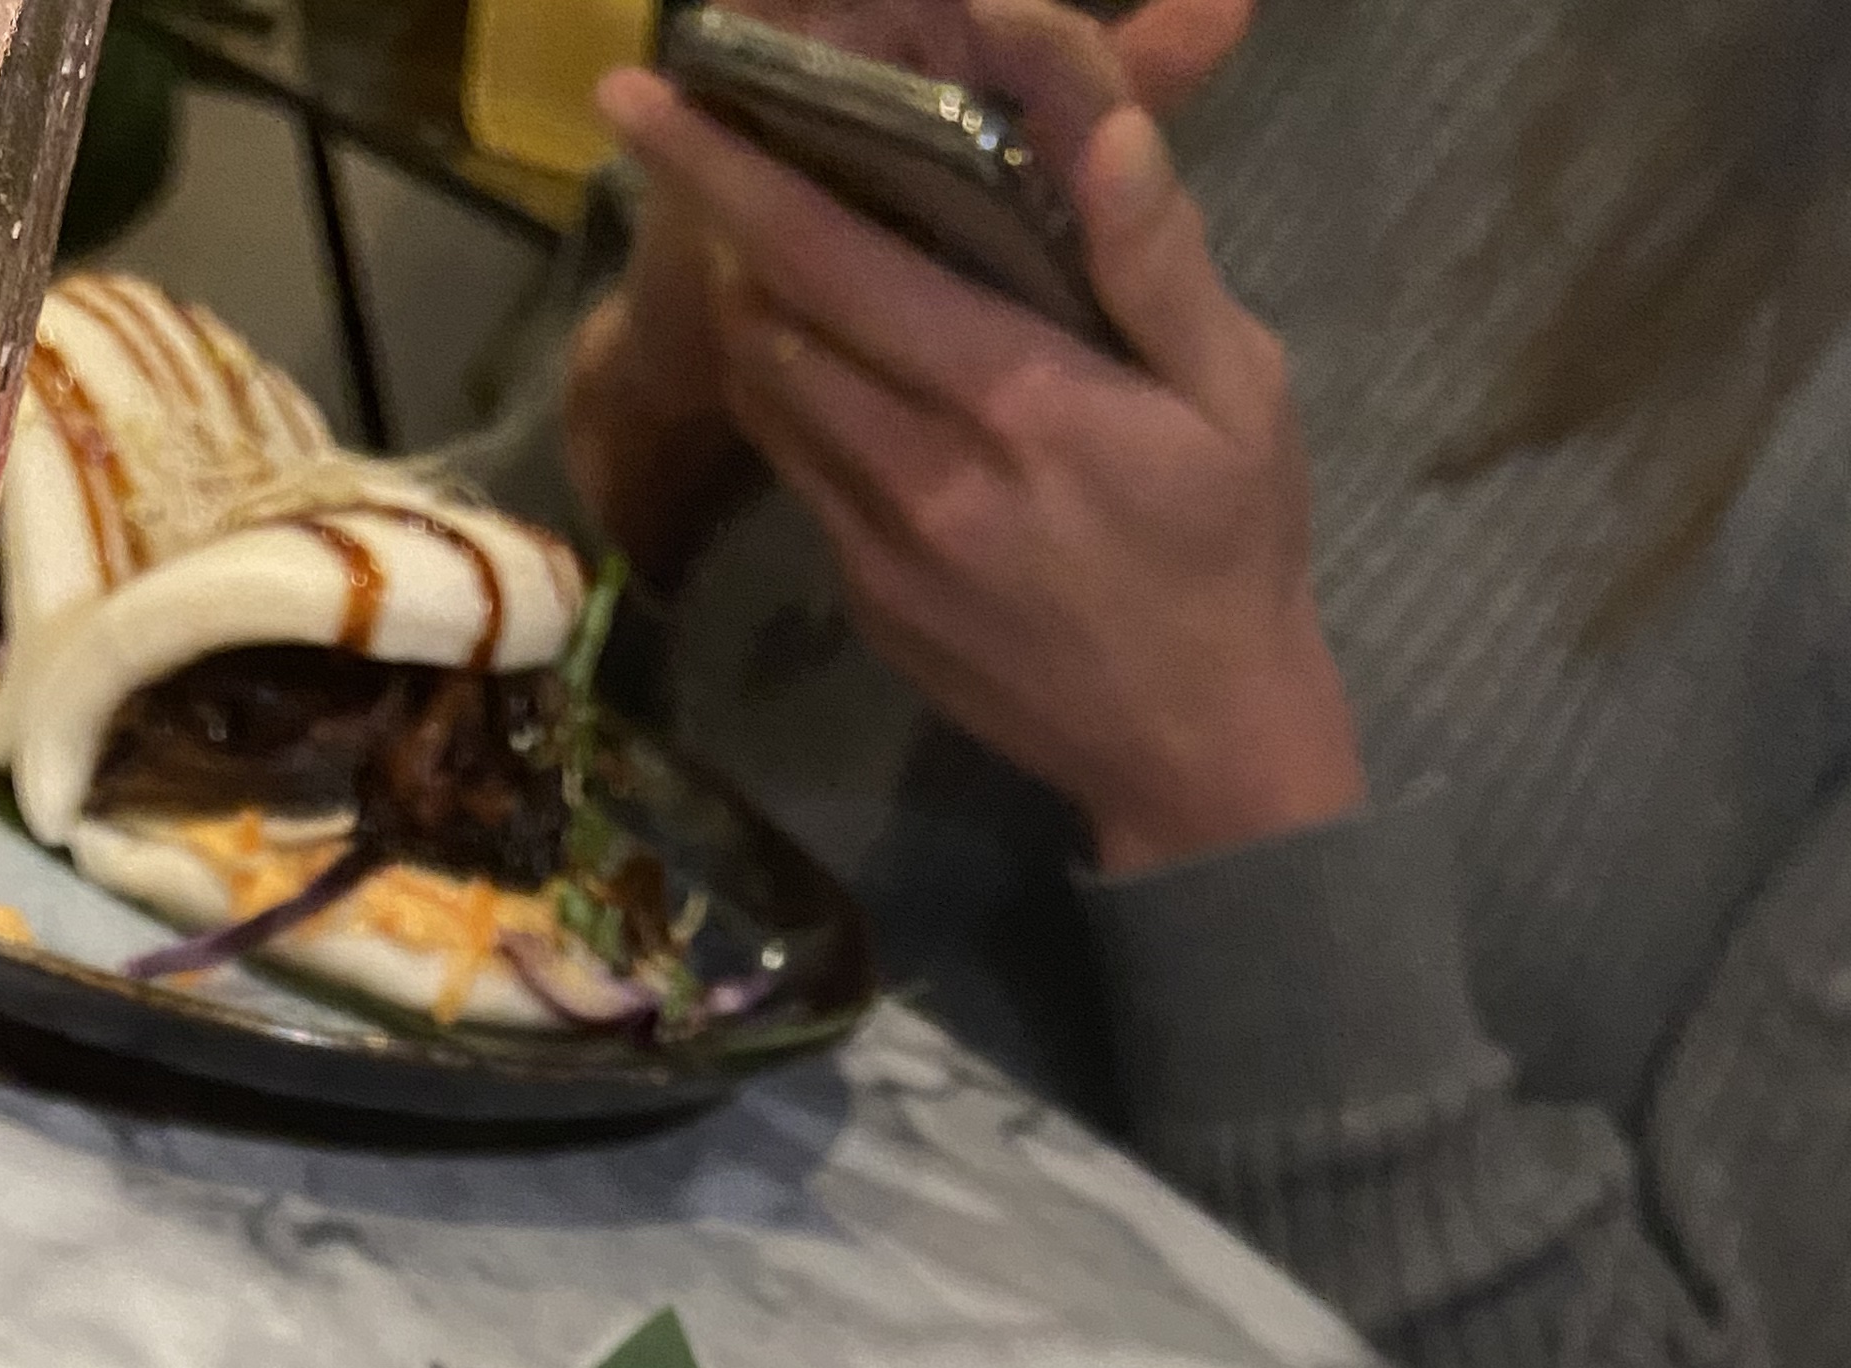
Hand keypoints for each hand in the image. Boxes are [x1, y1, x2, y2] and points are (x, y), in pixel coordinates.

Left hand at [587, 0, 1363, 874]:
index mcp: (1013, 401)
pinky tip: (834, 362)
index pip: (834, 261)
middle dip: (720, 222)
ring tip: (763, 240)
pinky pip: (803, 472)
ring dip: (749, 310)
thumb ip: (1160, 261)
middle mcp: (920, 474)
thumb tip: (1108, 132)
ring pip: (766, 398)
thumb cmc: (1230, 552)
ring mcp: (878, 550)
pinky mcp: (866, 602)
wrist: (1193, 748)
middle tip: (702, 142)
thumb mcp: (1239, 393)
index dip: (731, 174)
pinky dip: (796, 399)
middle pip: (768, 322)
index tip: (646, 100)